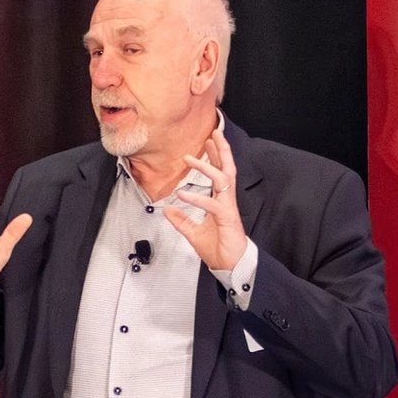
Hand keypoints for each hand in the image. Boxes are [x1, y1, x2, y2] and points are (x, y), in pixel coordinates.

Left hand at [167, 129, 247, 274]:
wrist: (230, 265)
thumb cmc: (217, 248)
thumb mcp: (193, 233)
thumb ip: (181, 220)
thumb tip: (167, 209)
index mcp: (220, 201)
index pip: (219, 173)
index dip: (214, 157)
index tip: (208, 142)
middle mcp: (226, 201)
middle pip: (227, 169)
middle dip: (221, 151)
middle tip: (214, 133)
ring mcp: (228, 208)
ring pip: (222, 180)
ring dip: (206, 167)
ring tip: (189, 158)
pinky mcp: (227, 219)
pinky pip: (212, 204)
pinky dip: (197, 197)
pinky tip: (182, 192)